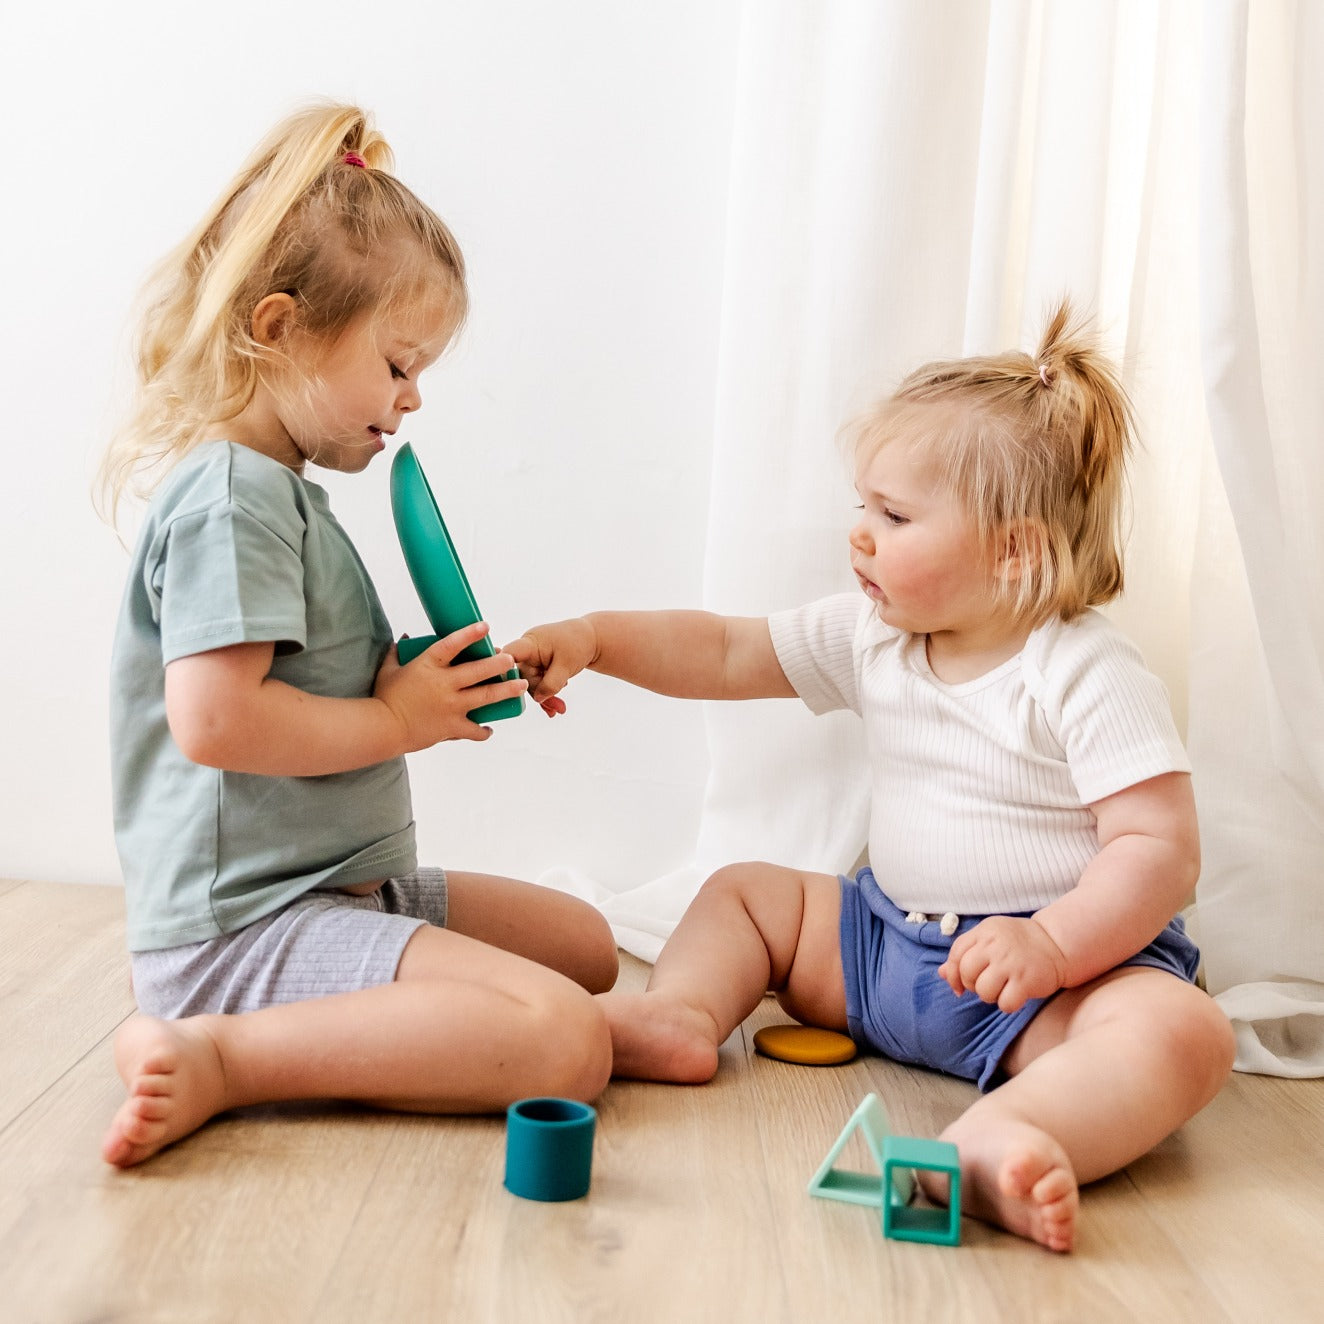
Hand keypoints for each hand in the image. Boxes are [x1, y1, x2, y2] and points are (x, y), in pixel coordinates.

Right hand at [373, 621, 528, 748]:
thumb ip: (396, 652)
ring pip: (486, 696)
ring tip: (521, 685)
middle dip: (499, 663)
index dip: (470, 634)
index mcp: (428, 665)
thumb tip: (403, 638)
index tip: (486, 626)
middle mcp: (444, 684)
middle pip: (479, 670)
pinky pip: (474, 730)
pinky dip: (483, 731)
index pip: (452, 644)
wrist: (381, 729)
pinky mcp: (451, 727)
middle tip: (511, 659)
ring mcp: (450, 706)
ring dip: (506, 690)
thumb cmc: (383, 697)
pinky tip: (489, 730)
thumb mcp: (388, 670)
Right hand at [505, 619, 597, 716]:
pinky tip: (556, 705)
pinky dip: (547, 693)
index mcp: (530, 643)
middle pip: (523, 677)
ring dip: (545, 696)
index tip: (509, 687)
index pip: (510, 655)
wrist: (590, 639)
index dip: (504, 670)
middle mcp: (527, 650)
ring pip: (531, 683)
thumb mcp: (566, 666)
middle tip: (557, 708)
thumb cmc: (578, 644)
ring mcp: (531, 659)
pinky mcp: (537, 666)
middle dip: (539, 694)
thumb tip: (538, 698)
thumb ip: (551, 684)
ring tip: (560, 708)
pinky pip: (537, 682)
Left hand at [937, 916, 1067, 1012]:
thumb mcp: (989, 938)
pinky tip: (1015, 995)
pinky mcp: (1026, 980)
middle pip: (967, 973)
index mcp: (984, 932)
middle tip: (986, 984)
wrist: (1056, 943)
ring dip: (990, 996)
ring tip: (1002, 988)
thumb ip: (965, 952)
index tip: (959, 985)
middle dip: (972, 985)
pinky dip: (1008, 1004)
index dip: (953, 974)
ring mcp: (1011, 963)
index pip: (956, 954)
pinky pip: (1004, 1003)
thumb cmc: (1018, 943)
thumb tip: (941, 973)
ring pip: (983, 991)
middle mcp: (995, 945)